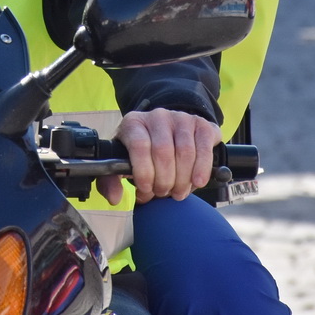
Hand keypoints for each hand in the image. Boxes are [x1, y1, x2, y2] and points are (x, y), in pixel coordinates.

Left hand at [98, 109, 222, 205]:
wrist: (168, 131)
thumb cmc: (143, 152)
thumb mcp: (121, 162)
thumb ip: (111, 180)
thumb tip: (114, 198)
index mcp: (134, 123)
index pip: (139, 146)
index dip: (144, 172)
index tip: (145, 190)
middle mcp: (157, 116)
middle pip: (163, 151)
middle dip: (164, 180)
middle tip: (162, 193)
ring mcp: (181, 118)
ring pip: (185, 152)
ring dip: (182, 179)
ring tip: (178, 192)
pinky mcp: (202, 124)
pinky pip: (204, 148)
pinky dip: (202, 169)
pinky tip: (197, 182)